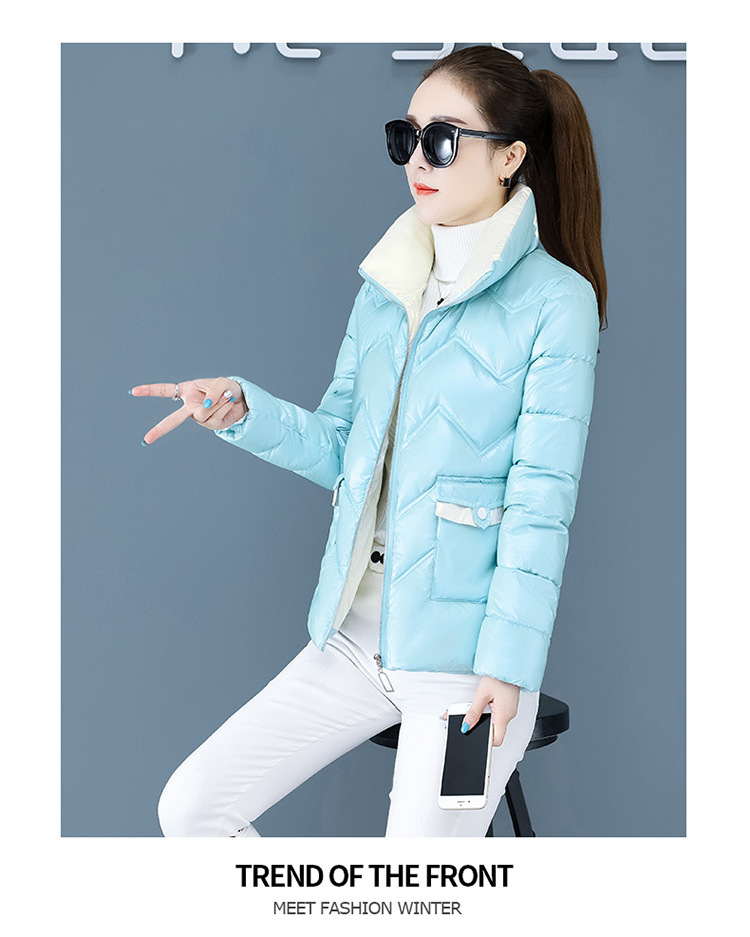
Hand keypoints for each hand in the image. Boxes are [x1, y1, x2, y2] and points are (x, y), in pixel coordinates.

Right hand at [130, 378, 248, 443]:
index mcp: (187, 391)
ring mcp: (199, 417)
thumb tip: (205, 406)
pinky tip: (228, 404)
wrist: (242, 400)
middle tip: (146, 440)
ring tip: (224, 397)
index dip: (149, 391)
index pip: (164, 391)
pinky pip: (214, 418)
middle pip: (172, 420)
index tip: (133, 391)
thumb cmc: (227, 388)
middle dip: (160, 430)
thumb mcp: (221, 384)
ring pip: (202, 414)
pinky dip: (223, 408)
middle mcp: (190, 406)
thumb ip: (212, 393)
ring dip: (217, 403)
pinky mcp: (211, 425)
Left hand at [440, 675, 520, 746]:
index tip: (474, 738)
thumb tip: (466, 726)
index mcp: (504, 715)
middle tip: (467, 722)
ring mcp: (509, 710)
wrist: (508, 663)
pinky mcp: (507, 705)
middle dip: (480, 729)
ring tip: (473, 710)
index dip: (485, 742)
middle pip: (494, 731)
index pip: (496, 740)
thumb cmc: (499, 676)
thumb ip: (473, 712)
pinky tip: (481, 705)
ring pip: (494, 722)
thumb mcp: (482, 694)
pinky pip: (496, 713)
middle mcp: (509, 715)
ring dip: (483, 718)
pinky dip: (488, 712)